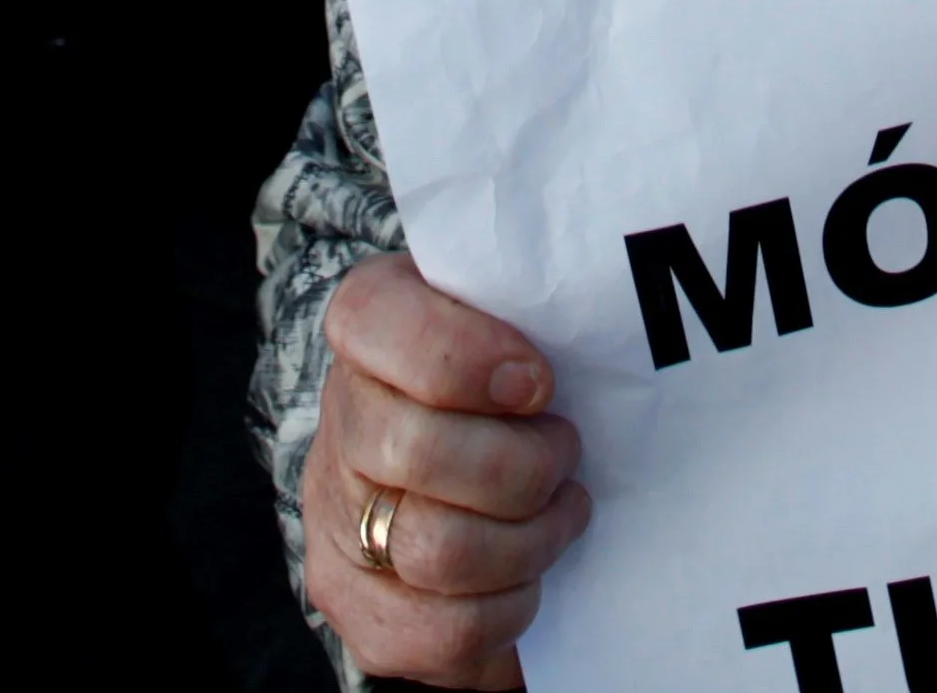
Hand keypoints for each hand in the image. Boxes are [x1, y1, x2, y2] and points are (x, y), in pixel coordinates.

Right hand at [300, 254, 587, 687]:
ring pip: (441, 549)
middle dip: (521, 464)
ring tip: (559, 512)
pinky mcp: (361, 611)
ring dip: (529, 539)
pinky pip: (445, 629)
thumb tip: (599, 307)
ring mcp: (337, 524)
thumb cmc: (519, 395)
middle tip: (564, 451)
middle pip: (417, 450)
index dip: (462, 355)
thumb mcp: (523, 327)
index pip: (374, 320)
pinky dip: (509, 607)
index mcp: (372, 331)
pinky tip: (528, 576)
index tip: (538, 381)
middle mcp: (340, 423)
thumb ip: (538, 307)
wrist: (477, 492)